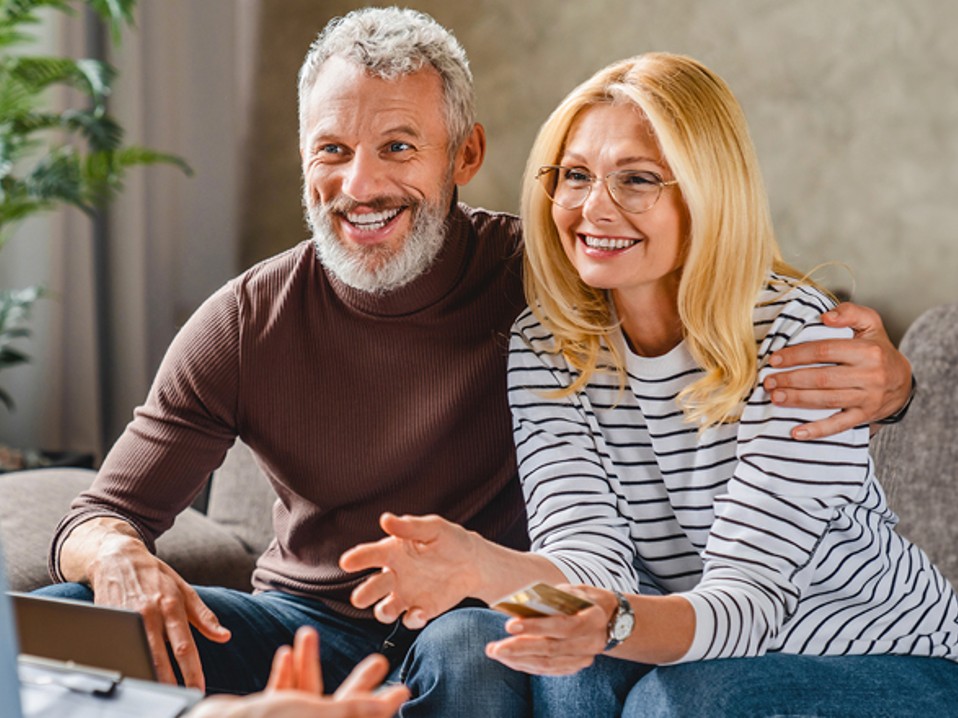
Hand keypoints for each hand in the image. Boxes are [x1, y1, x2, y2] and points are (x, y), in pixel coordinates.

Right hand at [83, 523, 229, 689]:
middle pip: (159, 656)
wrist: (117, 557)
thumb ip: (204, 616)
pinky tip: (130, 676)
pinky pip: (116, 646)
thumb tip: (224, 635)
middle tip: (178, 698)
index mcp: (172, 606)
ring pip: (137, 654)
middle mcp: (150, 612)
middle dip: (169, 682)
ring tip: (156, 693)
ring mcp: (126, 616)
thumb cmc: (155, 576)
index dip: (191, 670)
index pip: (184, 646)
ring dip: (147, 676)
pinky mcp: (107, 619)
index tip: (198, 688)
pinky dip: (123, 662)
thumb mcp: (184, 590)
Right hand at [189, 627, 409, 717]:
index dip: (381, 705)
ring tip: (314, 634)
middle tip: (378, 660)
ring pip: (308, 696)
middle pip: (340, 708)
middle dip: (358, 683)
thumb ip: (354, 708)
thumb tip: (397, 699)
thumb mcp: (318, 714)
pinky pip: (279, 698)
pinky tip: (286, 651)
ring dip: (312, 666)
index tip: (402, 688)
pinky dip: (285, 676)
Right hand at [340, 513, 482, 628]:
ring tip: (386, 610)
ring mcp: (405, 595)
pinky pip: (410, 619)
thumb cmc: (450, 540)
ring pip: (385, 608)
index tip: (346, 562)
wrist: (474, 564)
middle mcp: (394, 575)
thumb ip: (410, 527)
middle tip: (358, 599)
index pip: (370, 555)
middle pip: (373, 587)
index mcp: (393, 552)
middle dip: (364, 594)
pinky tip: (419, 614)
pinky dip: (412, 619)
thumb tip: (385, 519)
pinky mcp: (421, 610)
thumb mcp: (434, 528)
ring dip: (382, 612)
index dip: (358, 558)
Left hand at [485, 584, 613, 675]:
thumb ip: (554, 596)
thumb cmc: (587, 599)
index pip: (563, 626)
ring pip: (548, 664)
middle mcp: (591, 642)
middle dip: (519, 649)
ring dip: (518, 660)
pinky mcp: (576, 666)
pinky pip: (548, 670)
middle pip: (551, 649)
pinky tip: (510, 659)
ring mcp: (584, 658)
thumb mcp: (576, 590)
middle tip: (494, 647)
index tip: (510, 624)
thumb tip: (524, 601)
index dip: (536, 627)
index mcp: (593, 619)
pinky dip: (527, 665)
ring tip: (495, 652)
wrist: (612, 620)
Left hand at [764, 302, 911, 439]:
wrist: (901, 381)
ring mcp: (867, 399)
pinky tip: (796, 433)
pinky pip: (838, 426)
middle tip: (769, 382)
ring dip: (797, 400)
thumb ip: (850, 313)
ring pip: (826, 401)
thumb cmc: (877, 350)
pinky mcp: (863, 417)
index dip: (796, 355)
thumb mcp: (870, 324)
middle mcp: (869, 376)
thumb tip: (826, 317)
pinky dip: (816, 430)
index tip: (775, 359)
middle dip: (791, 380)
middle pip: (821, 378)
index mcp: (868, 351)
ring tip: (775, 398)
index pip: (824, 351)